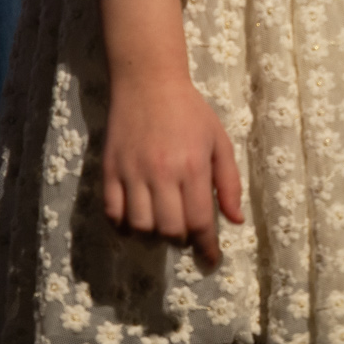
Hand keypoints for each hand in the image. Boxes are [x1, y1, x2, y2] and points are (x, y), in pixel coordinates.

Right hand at [98, 0, 241, 265]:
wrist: (148, 83)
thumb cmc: (190, 112)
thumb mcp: (219, 141)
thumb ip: (229, 183)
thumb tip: (234, 221)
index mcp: (192, 166)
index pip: (200, 221)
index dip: (206, 247)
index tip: (211, 260)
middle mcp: (161, 174)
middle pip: (169, 230)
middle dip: (181, 240)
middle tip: (185, 233)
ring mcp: (132, 173)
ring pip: (140, 227)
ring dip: (152, 236)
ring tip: (161, 225)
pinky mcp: (109, 171)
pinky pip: (113, 213)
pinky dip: (124, 226)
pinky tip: (136, 220)